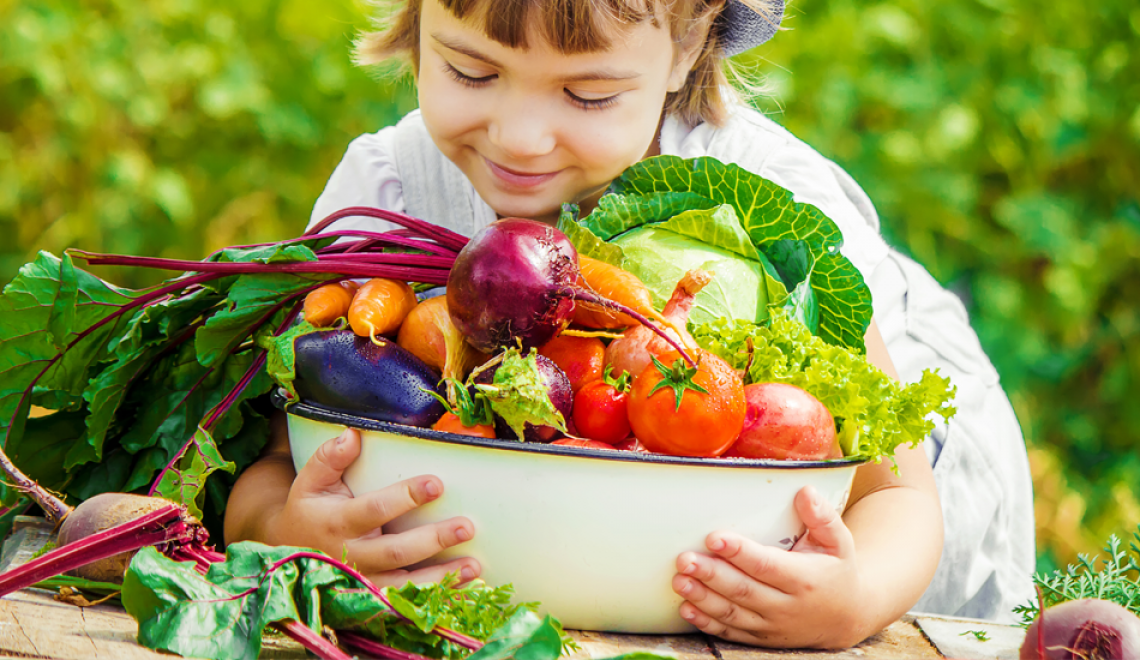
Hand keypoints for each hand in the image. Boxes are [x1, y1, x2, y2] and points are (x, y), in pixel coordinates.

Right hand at [264, 428, 479, 587]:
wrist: (291, 556)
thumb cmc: (310, 511)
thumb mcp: (310, 482)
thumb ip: (328, 458)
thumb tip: (352, 434)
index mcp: (338, 523)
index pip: (375, 510)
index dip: (405, 497)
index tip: (436, 483)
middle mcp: (352, 557)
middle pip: (397, 552)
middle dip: (433, 540)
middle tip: (467, 526)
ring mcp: (365, 582)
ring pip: (405, 585)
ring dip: (442, 577)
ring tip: (474, 565)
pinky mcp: (374, 599)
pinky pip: (408, 602)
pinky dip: (436, 598)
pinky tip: (464, 589)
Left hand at [671, 485, 867, 648]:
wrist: (847, 616)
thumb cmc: (836, 570)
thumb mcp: (840, 542)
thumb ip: (823, 517)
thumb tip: (805, 491)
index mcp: (804, 579)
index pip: (766, 565)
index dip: (739, 553)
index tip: (714, 538)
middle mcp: (787, 606)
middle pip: (743, 590)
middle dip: (711, 575)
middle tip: (684, 559)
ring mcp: (772, 625)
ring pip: (733, 613)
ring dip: (703, 598)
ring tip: (679, 581)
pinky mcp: (761, 637)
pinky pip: (731, 632)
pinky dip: (708, 622)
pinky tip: (687, 609)